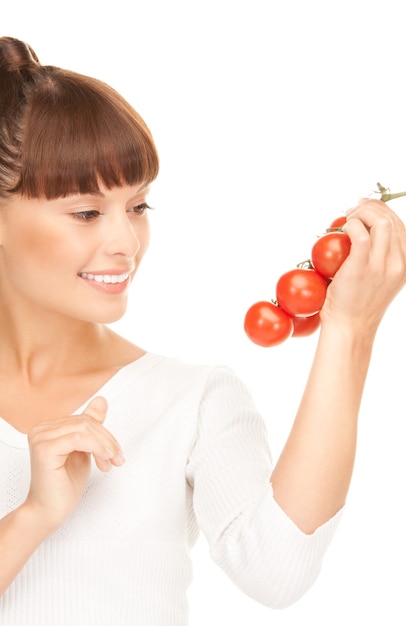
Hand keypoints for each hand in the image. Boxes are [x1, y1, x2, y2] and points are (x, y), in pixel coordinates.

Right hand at [25, 397, 124, 529]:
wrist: (49, 512)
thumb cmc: (63, 487)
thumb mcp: (84, 451)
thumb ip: (91, 426)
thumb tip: (101, 401)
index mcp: (49, 428)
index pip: (84, 419)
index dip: (105, 434)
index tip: (115, 452)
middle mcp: (41, 429)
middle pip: (86, 422)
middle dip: (107, 440)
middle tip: (117, 458)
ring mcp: (40, 437)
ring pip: (84, 429)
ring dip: (104, 446)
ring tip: (110, 462)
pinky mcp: (44, 448)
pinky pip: (78, 438)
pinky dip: (96, 447)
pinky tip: (104, 458)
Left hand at [320, 198, 405, 330]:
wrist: (350, 327)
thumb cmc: (358, 304)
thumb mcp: (380, 279)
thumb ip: (380, 257)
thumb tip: (365, 230)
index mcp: (405, 264)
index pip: (400, 226)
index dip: (382, 210)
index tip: (364, 206)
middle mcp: (398, 264)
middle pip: (391, 220)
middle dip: (370, 207)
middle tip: (352, 211)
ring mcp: (381, 266)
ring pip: (381, 223)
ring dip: (361, 214)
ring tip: (347, 219)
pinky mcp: (361, 268)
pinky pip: (361, 236)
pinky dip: (351, 226)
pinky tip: (343, 230)